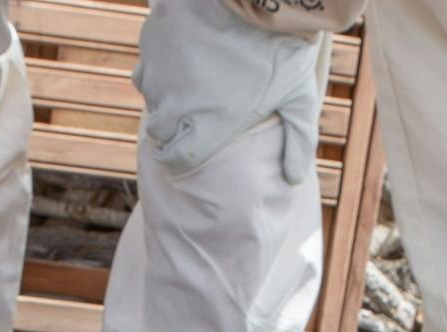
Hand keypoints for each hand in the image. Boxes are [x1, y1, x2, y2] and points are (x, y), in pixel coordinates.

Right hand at [136, 0, 319, 184]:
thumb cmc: (280, 44)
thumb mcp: (299, 94)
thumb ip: (298, 140)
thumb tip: (293, 179)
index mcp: (206, 125)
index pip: (173, 158)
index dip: (183, 154)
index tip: (195, 143)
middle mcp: (174, 102)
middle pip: (158, 129)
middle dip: (173, 125)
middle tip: (197, 110)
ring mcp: (159, 68)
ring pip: (150, 92)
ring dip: (166, 91)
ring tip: (195, 78)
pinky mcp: (151, 38)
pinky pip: (148, 60)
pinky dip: (162, 62)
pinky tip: (187, 52)